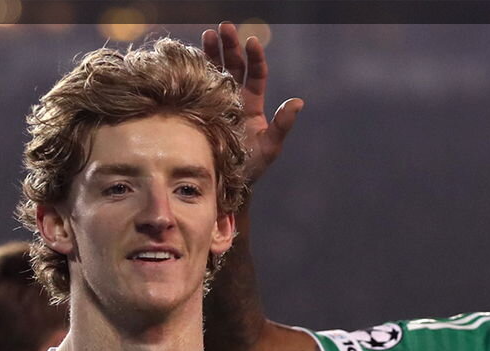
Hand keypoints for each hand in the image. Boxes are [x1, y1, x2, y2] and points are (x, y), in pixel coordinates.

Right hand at [201, 21, 302, 183]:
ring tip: (207, 34)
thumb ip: (282, 124)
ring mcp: (216, 102)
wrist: (226, 183)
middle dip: (230, 46)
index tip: (252, 41)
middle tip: (224, 27)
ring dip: (212, 52)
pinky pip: (198, 86)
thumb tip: (298, 101)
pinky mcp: (200, 109)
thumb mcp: (270, 147)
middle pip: (234, 66)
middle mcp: (235, 99)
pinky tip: (190, 56)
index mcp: (253, 103)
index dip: (255, 57)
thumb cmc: (250, 168)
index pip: (256, 74)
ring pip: (216, 71)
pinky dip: (195, 70)